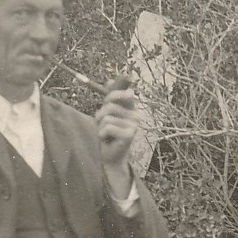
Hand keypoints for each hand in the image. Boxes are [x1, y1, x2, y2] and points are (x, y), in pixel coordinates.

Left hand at [94, 82, 141, 199]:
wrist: (111, 156)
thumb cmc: (109, 134)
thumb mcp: (108, 114)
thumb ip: (110, 98)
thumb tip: (109, 80)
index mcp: (132, 109)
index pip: (124, 93)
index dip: (111, 95)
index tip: (106, 103)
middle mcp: (136, 115)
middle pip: (110, 105)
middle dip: (100, 114)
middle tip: (103, 124)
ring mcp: (134, 126)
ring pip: (107, 117)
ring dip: (100, 126)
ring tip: (105, 133)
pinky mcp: (129, 135)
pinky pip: (107, 127)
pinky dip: (102, 134)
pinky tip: (107, 140)